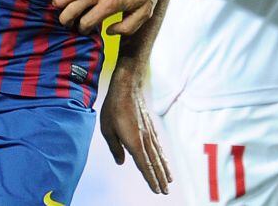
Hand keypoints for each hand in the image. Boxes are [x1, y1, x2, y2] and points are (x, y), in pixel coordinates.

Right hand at [52, 0, 168, 35]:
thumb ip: (128, 27)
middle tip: (65, 21)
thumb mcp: (145, 11)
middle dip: (66, 18)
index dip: (82, 28)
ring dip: (60, 0)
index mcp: (111, 5)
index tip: (83, 29)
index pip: (87, 22)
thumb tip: (108, 31)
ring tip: (57, 5)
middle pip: (74, 9)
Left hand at [99, 69, 171, 194]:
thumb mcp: (107, 129)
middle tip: (166, 191)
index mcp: (134, 142)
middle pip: (154, 162)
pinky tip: (163, 159)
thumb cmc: (114, 107)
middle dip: (160, 177)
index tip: (157, 190)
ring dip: (164, 168)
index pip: (143, 165)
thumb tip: (121, 162)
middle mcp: (144, 139)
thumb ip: (115, 147)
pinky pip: (158, 145)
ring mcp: (149, 132)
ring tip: (170, 180)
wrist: (128, 85)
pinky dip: (162, 155)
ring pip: (158, 154)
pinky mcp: (150, 126)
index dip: (150, 179)